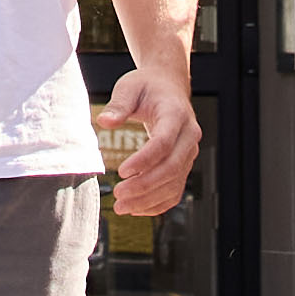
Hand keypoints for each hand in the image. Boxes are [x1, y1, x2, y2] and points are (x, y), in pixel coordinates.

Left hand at [99, 66, 202, 223]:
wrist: (168, 87)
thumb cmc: (147, 87)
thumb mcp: (129, 87)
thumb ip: (118, 105)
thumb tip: (104, 122)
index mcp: (176, 114)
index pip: (163, 143)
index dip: (144, 161)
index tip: (121, 172)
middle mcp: (189, 136)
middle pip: (171, 168)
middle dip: (144, 186)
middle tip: (118, 195)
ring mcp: (189, 153)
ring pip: (174, 184)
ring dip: (148, 199)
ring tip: (122, 206)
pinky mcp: (184, 165)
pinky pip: (175, 190)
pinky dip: (158, 203)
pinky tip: (136, 208)